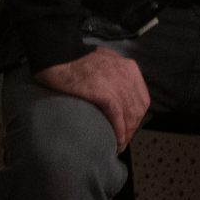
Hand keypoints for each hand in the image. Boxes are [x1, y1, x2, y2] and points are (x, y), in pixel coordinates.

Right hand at [34, 47, 150, 150]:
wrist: (57, 54)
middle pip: (138, 109)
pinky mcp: (103, 92)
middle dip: (132, 128)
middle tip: (122, 141)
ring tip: (118, 145)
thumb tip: (118, 94)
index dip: (137, 117)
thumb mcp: (105, 62)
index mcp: (129, 68)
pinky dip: (118, 130)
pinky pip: (117, 116)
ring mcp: (116, 83)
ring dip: (126, 133)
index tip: (129, 128)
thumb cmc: (76, 60)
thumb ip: (116, 75)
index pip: (142, 99)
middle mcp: (127, 75)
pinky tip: (115, 140)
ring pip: (130, 114)